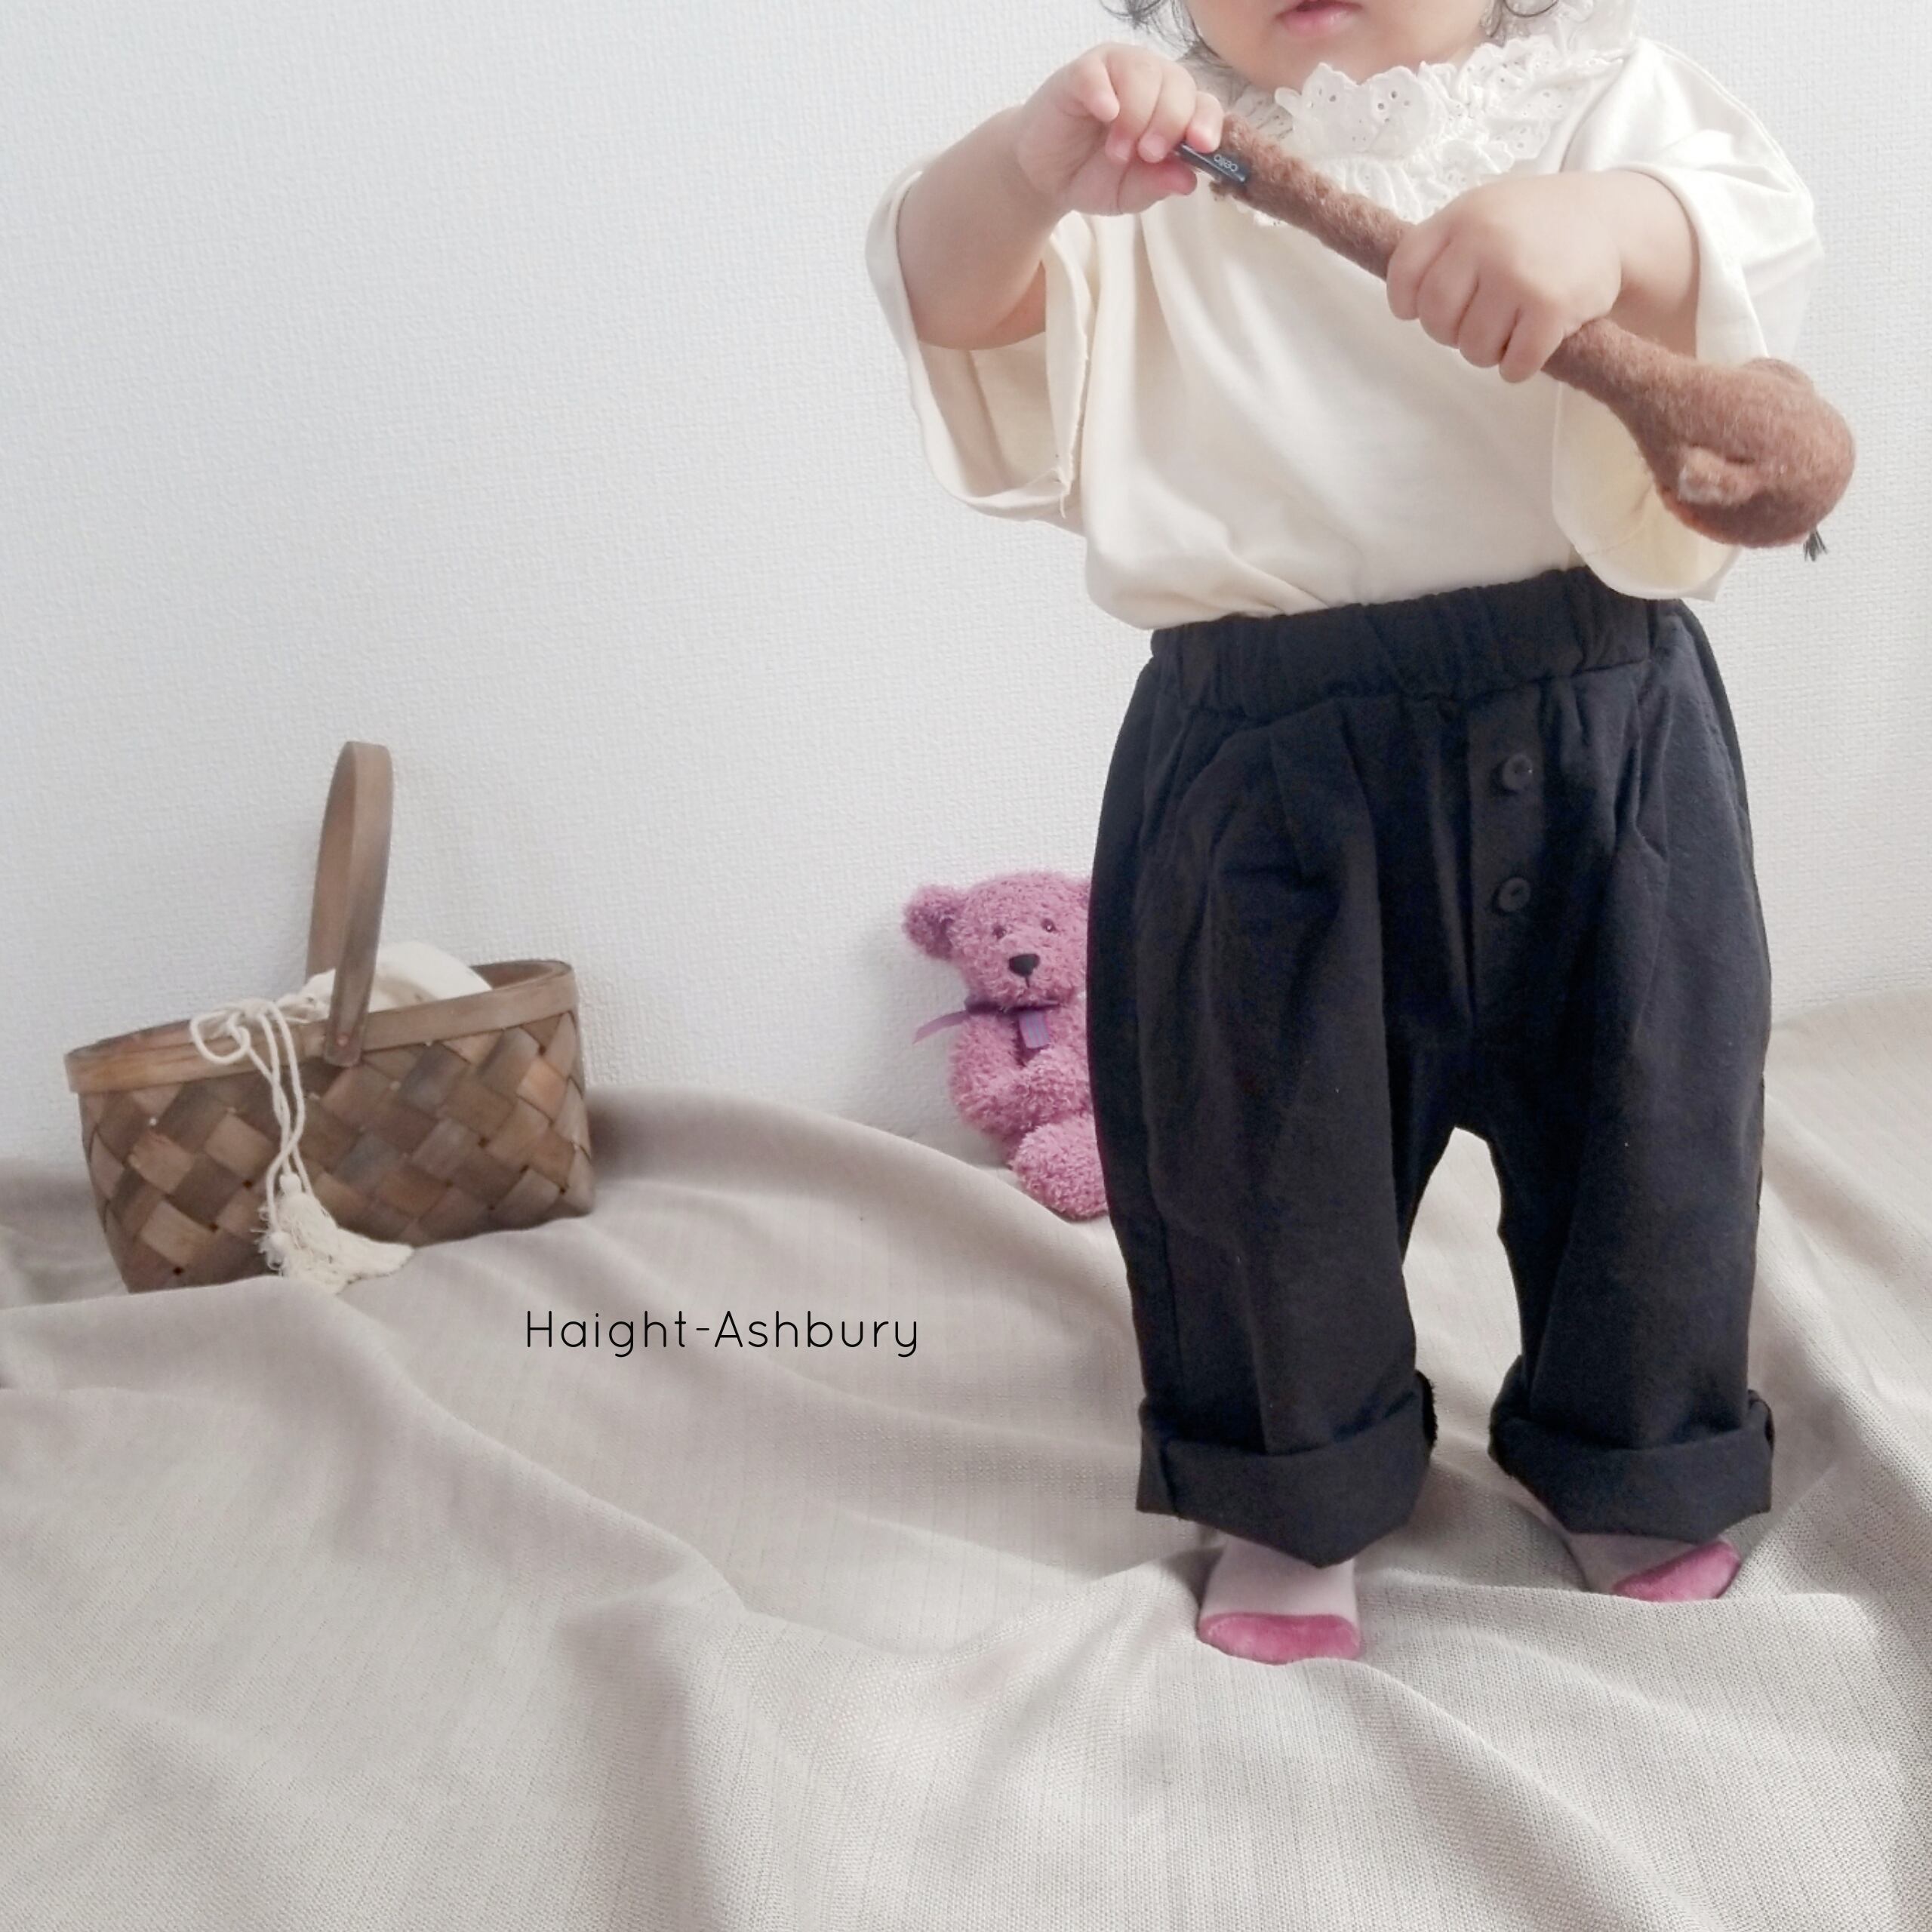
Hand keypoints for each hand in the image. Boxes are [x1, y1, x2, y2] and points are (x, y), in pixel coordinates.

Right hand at [1012, 44, 1224, 217]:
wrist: (1045, 177)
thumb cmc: (1093, 176)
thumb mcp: (1130, 192)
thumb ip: (1157, 185)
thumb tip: (1188, 181)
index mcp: (1172, 110)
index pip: (1203, 105)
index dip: (1206, 122)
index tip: (1200, 145)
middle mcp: (1151, 82)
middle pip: (1178, 84)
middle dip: (1169, 122)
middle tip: (1147, 154)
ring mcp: (1117, 72)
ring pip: (1143, 72)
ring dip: (1137, 115)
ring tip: (1117, 152)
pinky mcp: (1082, 73)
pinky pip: (1099, 72)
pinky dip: (1105, 92)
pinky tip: (1105, 114)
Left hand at [1385, 174, 1624, 382]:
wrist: (1609, 219)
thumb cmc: (1533, 226)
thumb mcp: (1483, 213)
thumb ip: (1442, 249)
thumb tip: (1406, 305)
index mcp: (1461, 218)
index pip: (1404, 274)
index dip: (1408, 304)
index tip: (1422, 309)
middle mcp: (1485, 242)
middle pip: (1435, 320)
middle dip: (1451, 332)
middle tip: (1479, 320)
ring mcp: (1518, 276)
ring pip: (1473, 350)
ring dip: (1489, 350)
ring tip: (1511, 325)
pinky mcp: (1551, 309)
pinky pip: (1514, 364)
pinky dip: (1518, 366)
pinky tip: (1532, 345)